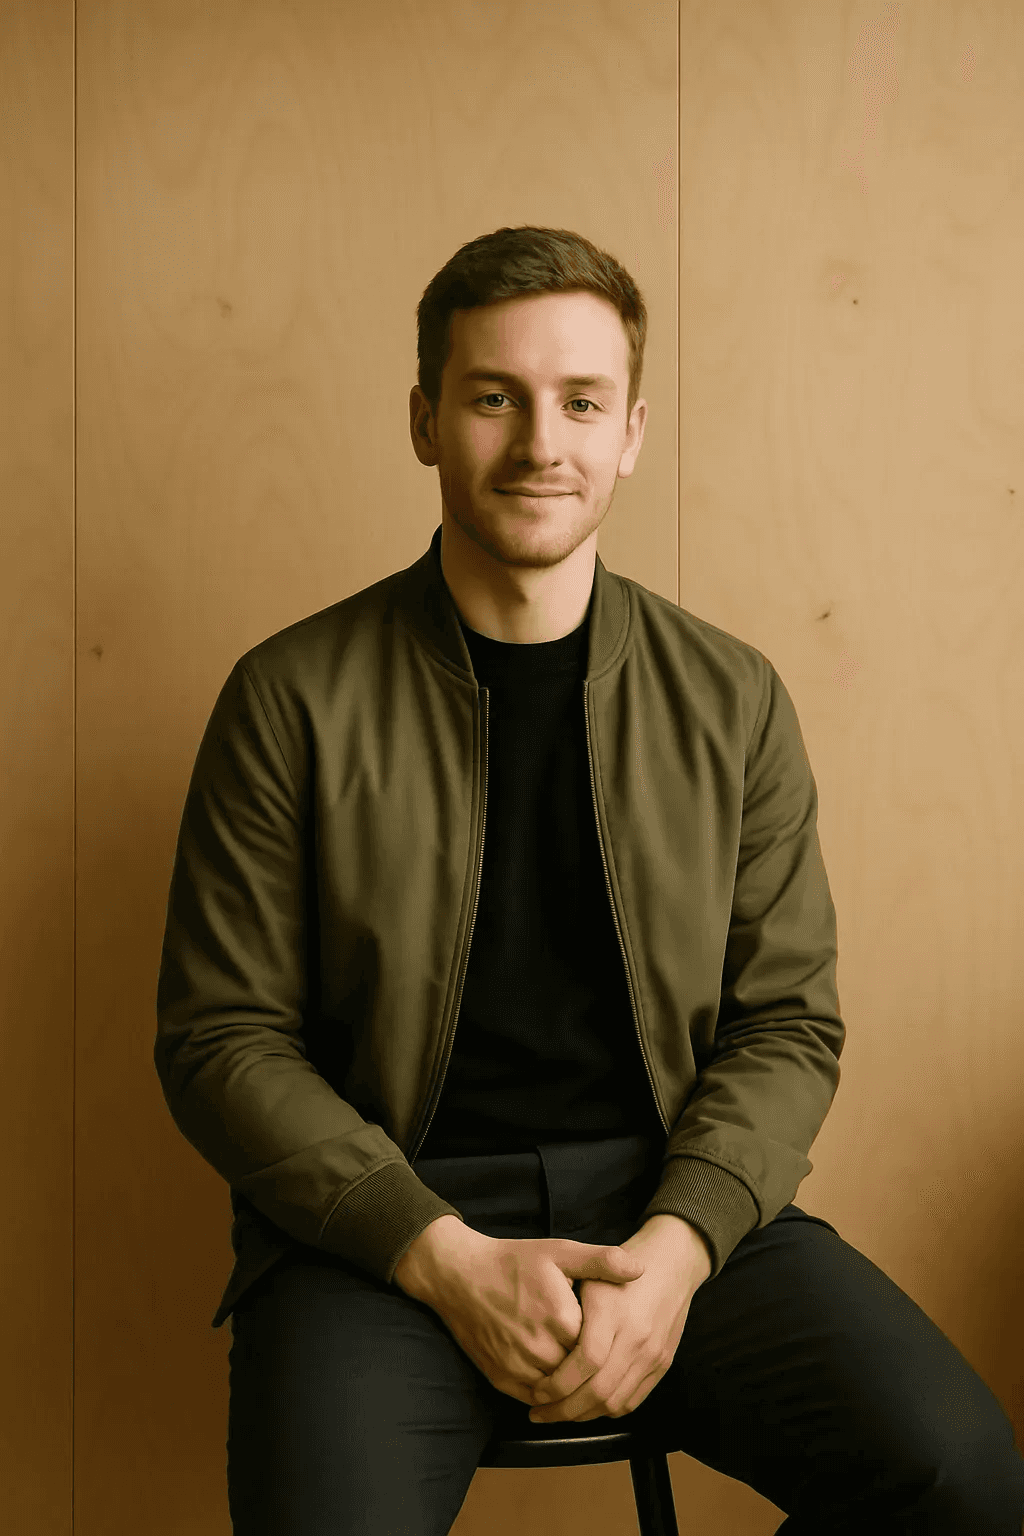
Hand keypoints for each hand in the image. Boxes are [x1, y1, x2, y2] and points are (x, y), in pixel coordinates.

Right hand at [393, 1216, 645, 1405]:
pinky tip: (559, 1382)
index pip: (601, 1347)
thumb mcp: (559, 1252)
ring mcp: (518, 1368)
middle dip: (593, 1368)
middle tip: (604, 1358)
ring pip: (560, 1392)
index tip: (614, 1334)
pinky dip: (549, 1396)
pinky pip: (535, 1398)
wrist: (459, 1276)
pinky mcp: (501, 1379)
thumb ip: (601, 1261)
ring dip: (573, 1386)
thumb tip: (640, 1268)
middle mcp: (540, 1349)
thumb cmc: (512, 1262)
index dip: (610, 1343)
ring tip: (586, 1373)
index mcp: (561, 1319)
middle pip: (582, 1373)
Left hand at [527, 1217, 710, 1423]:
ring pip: (615, 1402)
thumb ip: (567, 1306)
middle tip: (539, 1414)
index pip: (585, 1362)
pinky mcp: (662, 1364)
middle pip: (599, 1391)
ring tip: (558, 1414)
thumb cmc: (622, 1264)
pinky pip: (632, 1400)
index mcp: (614, 1312)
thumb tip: (540, 1346)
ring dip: (583, 1415)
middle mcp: (636, 1337)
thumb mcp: (589, 1271)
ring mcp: (652, 1354)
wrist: (672, 1262)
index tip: (536, 1392)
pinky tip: (588, 1407)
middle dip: (564, 1410)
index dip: (558, 1384)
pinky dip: (606, 1411)